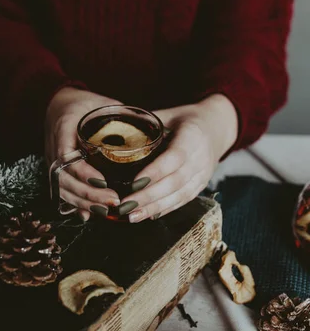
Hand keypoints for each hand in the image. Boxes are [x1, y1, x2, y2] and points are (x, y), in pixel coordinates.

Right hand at [45, 87, 121, 220]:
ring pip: (62, 189)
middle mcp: (53, 148)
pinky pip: (62, 191)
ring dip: (84, 202)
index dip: (85, 173)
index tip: (104, 182)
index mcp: (64, 128)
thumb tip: (149, 127)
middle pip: (65, 179)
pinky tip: (89, 214)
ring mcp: (51, 160)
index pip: (68, 157)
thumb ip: (121, 116)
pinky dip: (75, 204)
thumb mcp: (101, 104)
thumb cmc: (83, 102)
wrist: (57, 103)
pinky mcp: (55, 170)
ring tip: (106, 210)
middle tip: (114, 201)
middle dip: (88, 194)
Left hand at [121, 95, 238, 221]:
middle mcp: (201, 158)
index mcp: (193, 137)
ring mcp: (203, 174)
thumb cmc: (186, 119)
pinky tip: (149, 215)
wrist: (218, 127)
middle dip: (149, 196)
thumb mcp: (168, 114)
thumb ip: (145, 123)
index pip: (174, 158)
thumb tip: (113, 128)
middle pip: (175, 182)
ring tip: (133, 216)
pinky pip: (184, 200)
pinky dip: (166, 209)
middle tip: (126, 206)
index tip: (134, 182)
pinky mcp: (201, 185)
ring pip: (179, 195)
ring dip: (155, 208)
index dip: (155, 172)